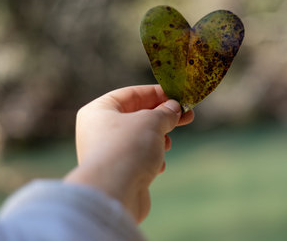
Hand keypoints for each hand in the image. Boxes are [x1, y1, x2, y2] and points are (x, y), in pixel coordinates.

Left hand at [64, 85, 193, 222]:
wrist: (114, 194)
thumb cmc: (128, 148)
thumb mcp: (152, 121)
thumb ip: (165, 112)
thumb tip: (174, 108)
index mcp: (98, 111)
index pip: (131, 94)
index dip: (157, 93)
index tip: (178, 95)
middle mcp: (98, 130)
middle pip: (137, 115)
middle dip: (163, 117)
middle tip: (188, 116)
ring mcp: (107, 152)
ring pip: (139, 137)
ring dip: (158, 139)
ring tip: (167, 144)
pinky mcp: (118, 172)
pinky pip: (138, 157)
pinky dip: (151, 158)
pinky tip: (159, 165)